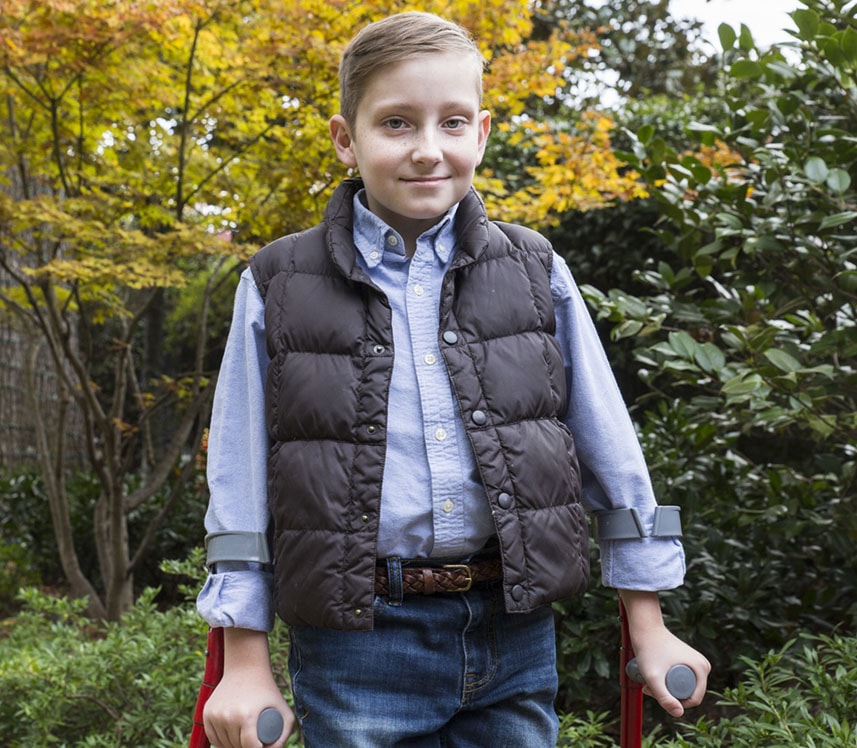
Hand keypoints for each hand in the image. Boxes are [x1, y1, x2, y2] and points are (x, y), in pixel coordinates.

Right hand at [203, 628, 295, 746]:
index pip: (250, 747)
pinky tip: (227, 742)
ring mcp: (215, 714)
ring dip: (232, 746)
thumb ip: (285, 733)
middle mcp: (228, 716)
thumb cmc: (267, 689)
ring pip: (223, 743)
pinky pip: (212, 736)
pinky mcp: (207, 712)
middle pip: (236, 746)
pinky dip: (219, 742)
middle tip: (255, 741)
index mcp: (246, 717)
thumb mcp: (283, 709)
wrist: (245, 667)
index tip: (262, 744)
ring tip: (244, 741)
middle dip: (246, 747)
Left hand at [620, 590, 710, 716]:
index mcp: (703, 669)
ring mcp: (697, 662)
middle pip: (688, 693)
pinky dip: (668, 681)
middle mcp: (704, 666)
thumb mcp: (653, 677)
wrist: (644, 628)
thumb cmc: (648, 649)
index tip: (655, 693)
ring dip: (666, 689)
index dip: (673, 703)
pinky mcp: (689, 660)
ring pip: (682, 687)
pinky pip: (681, 679)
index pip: (693, 700)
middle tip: (648, 686)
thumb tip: (679, 713)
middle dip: (668, 695)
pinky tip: (654, 676)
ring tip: (648, 681)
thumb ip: (664, 697)